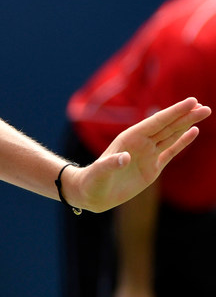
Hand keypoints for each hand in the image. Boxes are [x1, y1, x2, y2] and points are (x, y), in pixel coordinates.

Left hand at [72, 97, 209, 212]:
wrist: (92, 195)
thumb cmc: (92, 181)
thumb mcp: (99, 173)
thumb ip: (110, 164)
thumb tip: (126, 158)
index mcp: (129, 139)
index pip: (156, 122)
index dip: (173, 112)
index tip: (191, 102)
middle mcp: (140, 143)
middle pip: (167, 126)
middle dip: (185, 116)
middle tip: (204, 106)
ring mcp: (147, 155)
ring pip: (171, 135)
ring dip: (187, 125)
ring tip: (204, 112)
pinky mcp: (153, 168)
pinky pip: (171, 152)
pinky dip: (182, 142)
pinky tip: (193, 131)